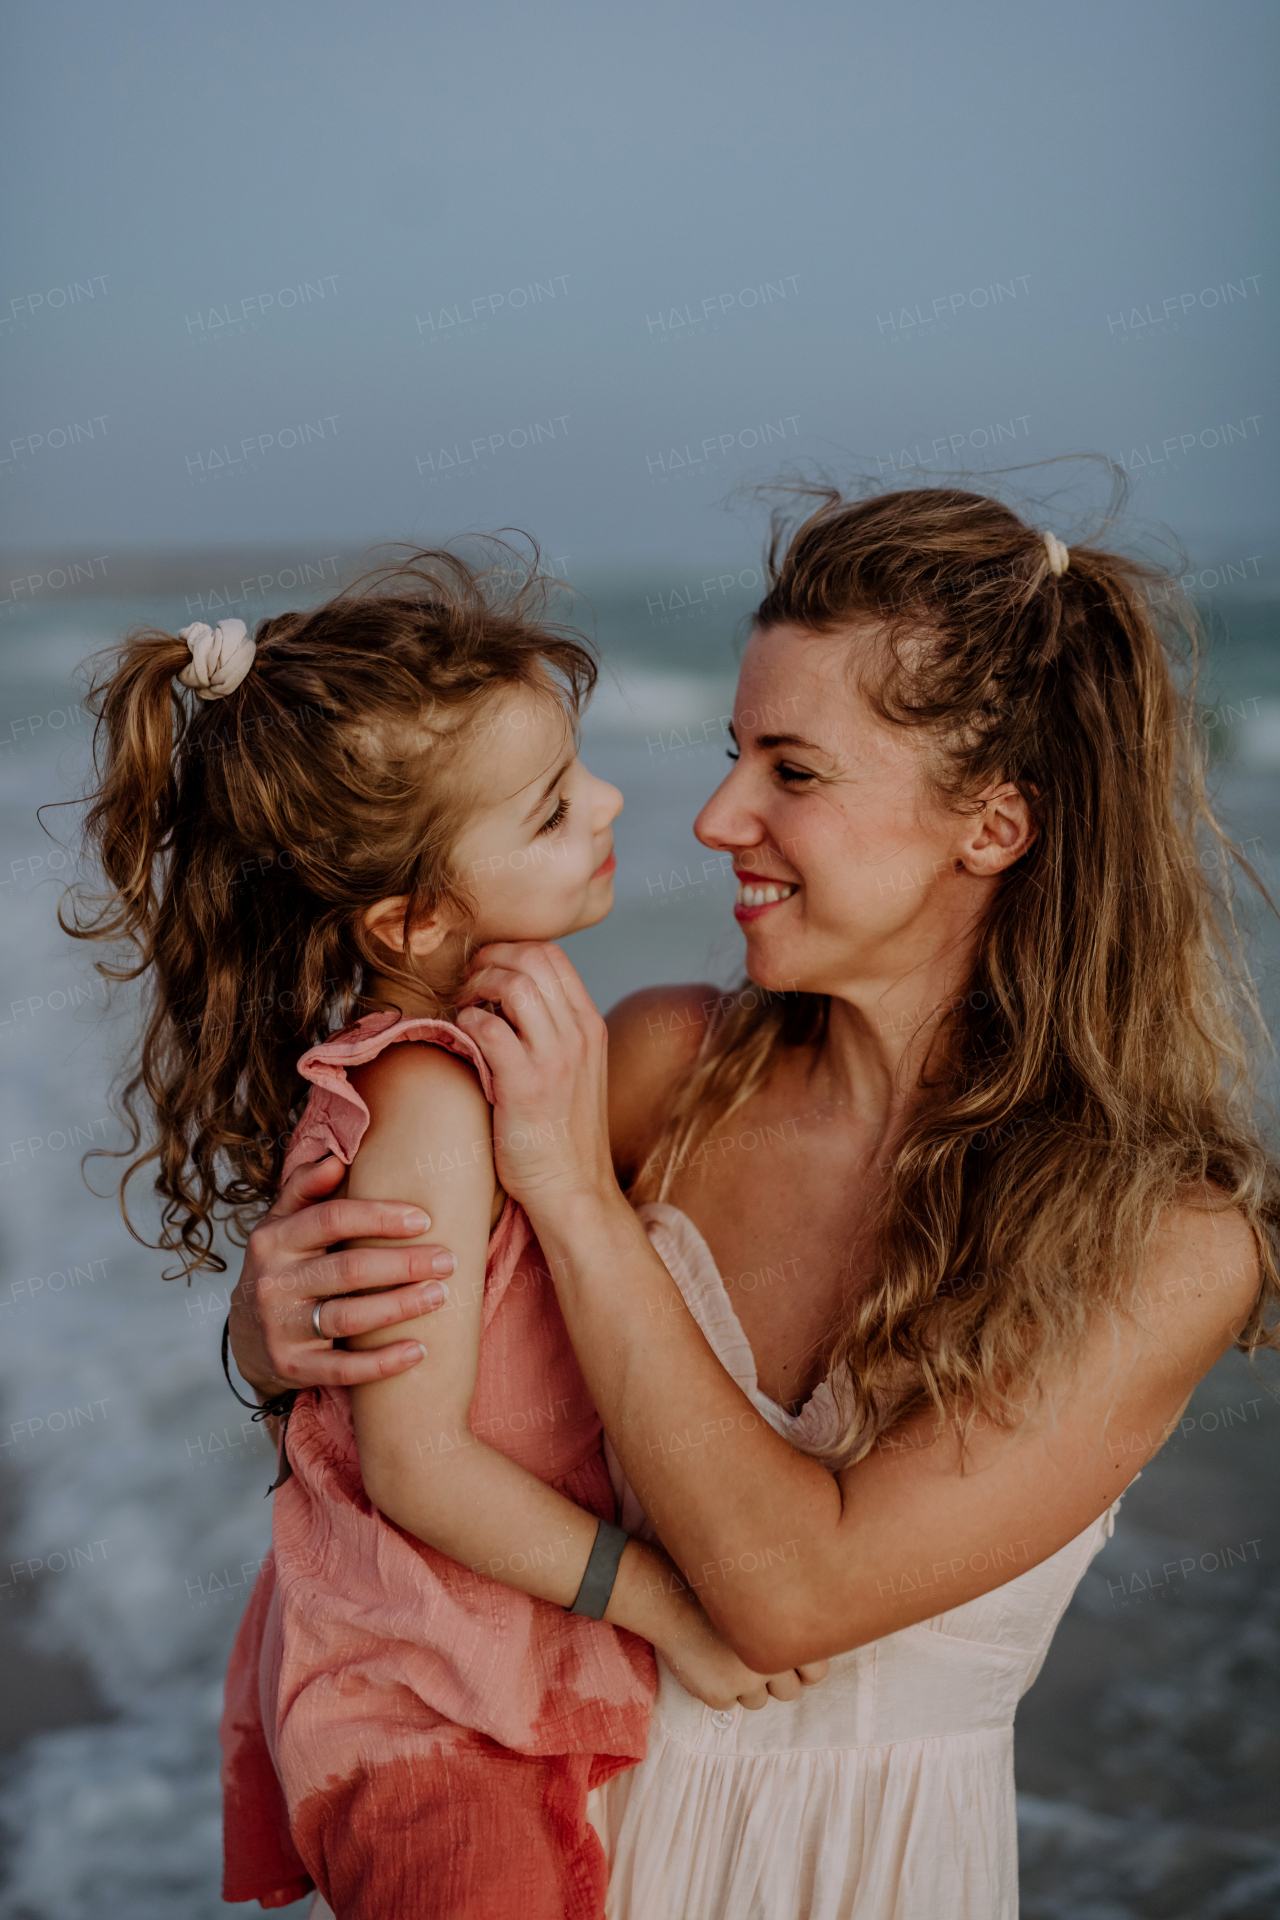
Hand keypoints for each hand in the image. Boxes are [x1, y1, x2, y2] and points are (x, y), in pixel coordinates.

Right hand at [228, 1152, 455, 1397]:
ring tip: (441, 1295)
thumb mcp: (281, 1224)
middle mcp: (272, 1283)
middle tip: (448, 1260)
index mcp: (273, 1239)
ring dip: (402, 1307)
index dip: (381, 1217)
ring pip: (350, 1318)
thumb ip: (305, 1188)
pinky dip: (383, 1362)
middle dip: (404, 1264)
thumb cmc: (282, 1267)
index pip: (333, 1219)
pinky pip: (344, 1369)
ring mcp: (280, 1329)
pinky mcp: (292, 1368)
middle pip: (349, 1269)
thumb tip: (336, 1158)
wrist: (245, 1336)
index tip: (424, 1220)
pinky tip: (419, 1350)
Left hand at [455, 943, 614, 1208]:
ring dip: (476, 986)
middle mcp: (578, 1034)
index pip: (552, 955)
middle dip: (489, 960)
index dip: (510, 950)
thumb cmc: (562, 1135)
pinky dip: (466, 1022)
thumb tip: (507, 998)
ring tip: (463, 1006)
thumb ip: (551, 1031)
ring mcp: (554, 1058)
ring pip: (513, 984)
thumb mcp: (574, 1071)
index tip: (485, 968)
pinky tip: (461, 1036)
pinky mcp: (525, 1085)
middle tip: (466, 982)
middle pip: (531, 958)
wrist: (572, 1189)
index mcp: (589, 1026)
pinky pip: (487, 1029)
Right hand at [655, 1590, 828, 1710]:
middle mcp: (771, 1661)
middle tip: (754, 1661)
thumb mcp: (759, 1601)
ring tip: (724, 1656)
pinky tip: (706, 1662)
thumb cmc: (716, 1595)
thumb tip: (809, 1659)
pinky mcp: (719, 1695)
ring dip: (746, 1687)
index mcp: (786, 1637)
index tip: (788, 1660)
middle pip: (789, 1692)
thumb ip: (784, 1627)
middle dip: (775, 1681)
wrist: (670, 1596)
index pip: (817, 1672)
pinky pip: (728, 1704)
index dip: (802, 1668)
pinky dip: (719, 1689)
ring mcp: (744, 1682)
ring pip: (758, 1701)